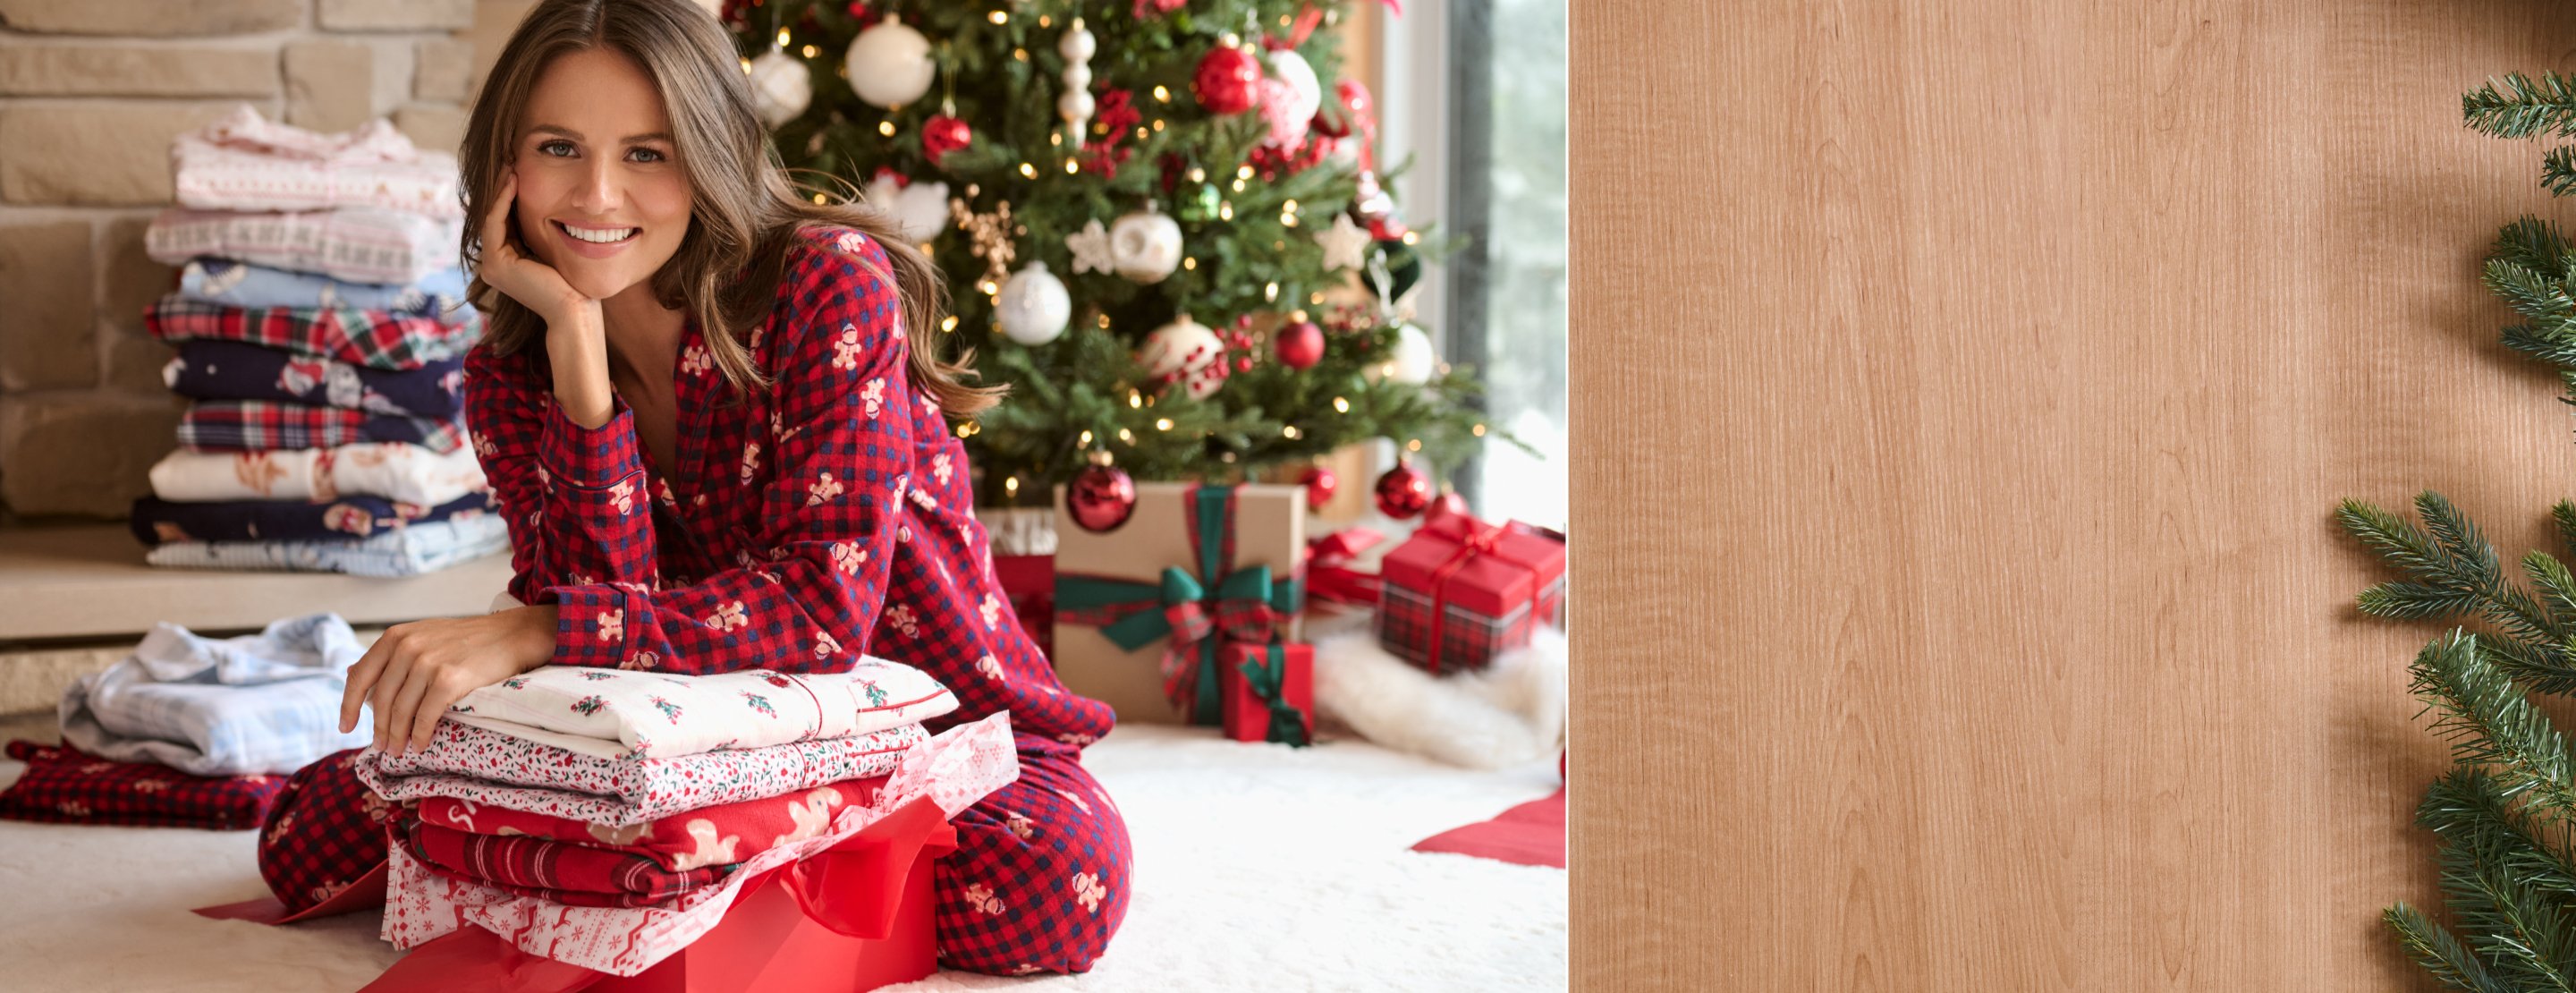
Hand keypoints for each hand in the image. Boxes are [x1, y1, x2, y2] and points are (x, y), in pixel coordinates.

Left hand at [338, 606, 559, 755]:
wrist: (512, 635)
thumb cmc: (468, 641)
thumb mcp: (422, 636)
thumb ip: (389, 655)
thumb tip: (350, 675)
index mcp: (396, 636)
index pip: (360, 676)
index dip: (348, 706)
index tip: (346, 727)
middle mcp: (408, 647)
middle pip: (382, 700)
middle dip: (379, 729)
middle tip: (381, 747)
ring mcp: (428, 662)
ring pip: (401, 711)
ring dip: (397, 737)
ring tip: (399, 751)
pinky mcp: (449, 679)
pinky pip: (425, 716)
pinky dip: (420, 735)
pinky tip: (420, 745)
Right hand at [478, 170, 592, 326]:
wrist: (577, 309)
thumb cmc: (575, 282)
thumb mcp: (556, 248)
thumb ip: (545, 231)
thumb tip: (554, 204)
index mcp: (508, 261)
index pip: (506, 220)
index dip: (510, 193)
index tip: (519, 166)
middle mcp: (495, 264)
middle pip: (496, 216)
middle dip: (503, 186)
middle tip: (510, 157)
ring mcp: (491, 266)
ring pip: (493, 216)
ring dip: (501, 188)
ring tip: (510, 163)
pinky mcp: (495, 264)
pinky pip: (496, 223)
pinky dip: (503, 200)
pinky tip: (514, 180)